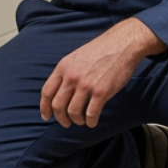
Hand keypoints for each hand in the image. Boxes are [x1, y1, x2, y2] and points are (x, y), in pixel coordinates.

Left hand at [39, 19, 165, 128]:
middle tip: (66, 123)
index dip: (44, 107)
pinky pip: (90, 114)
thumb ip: (67, 72)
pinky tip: (93, 121)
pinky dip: (90, 122)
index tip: (46, 116)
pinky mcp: (101, 92)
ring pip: (73, 112)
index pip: (47, 92)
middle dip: (61, 118)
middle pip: (57, 105)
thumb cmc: (101, 50)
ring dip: (77, 121)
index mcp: (64, 66)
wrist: (122, 44)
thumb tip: (60, 91)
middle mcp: (72, 76)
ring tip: (82, 121)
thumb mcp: (76, 56)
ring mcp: (86, 84)